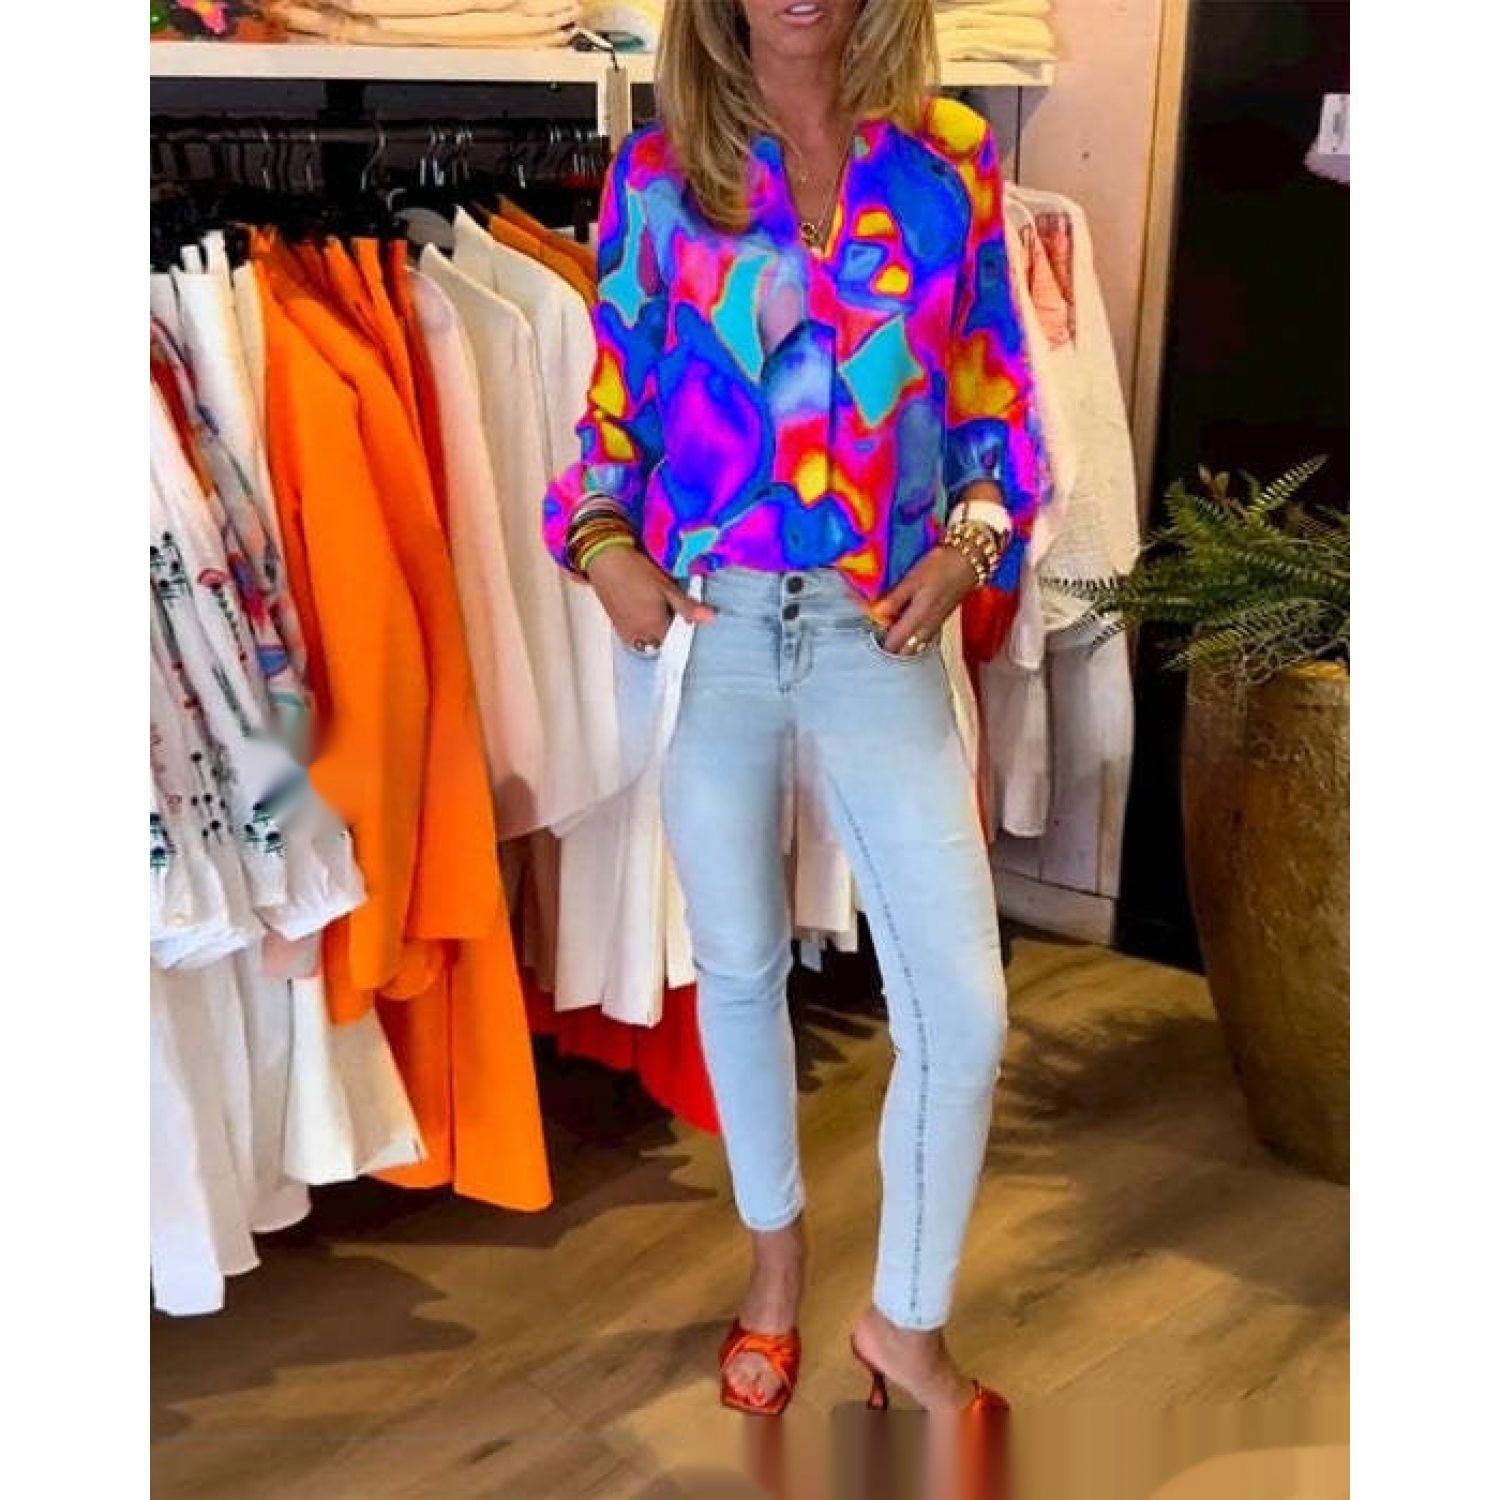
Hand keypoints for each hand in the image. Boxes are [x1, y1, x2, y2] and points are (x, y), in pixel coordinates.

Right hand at [586, 545, 714, 648]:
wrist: (605, 560)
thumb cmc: (636, 570)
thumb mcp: (667, 587)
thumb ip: (687, 607)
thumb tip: (710, 618)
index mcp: (655, 628)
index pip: (676, 641)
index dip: (681, 626)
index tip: (679, 611)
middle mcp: (639, 636)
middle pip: (661, 642)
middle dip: (667, 628)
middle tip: (664, 604)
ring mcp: (626, 632)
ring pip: (647, 639)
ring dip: (653, 628)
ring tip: (651, 604)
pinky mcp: (616, 626)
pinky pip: (634, 634)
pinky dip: (640, 626)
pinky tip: (640, 606)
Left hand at [869, 545, 978, 654]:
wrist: (971, 559)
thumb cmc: (943, 565)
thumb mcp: (914, 579)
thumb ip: (895, 598)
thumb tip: (876, 613)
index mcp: (919, 619)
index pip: (894, 643)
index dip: (878, 639)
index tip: (867, 628)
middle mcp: (928, 627)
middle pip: (905, 650)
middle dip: (889, 646)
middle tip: (875, 631)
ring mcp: (935, 624)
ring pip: (914, 645)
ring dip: (900, 641)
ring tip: (887, 628)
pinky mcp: (940, 618)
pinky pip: (922, 636)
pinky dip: (911, 635)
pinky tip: (904, 625)